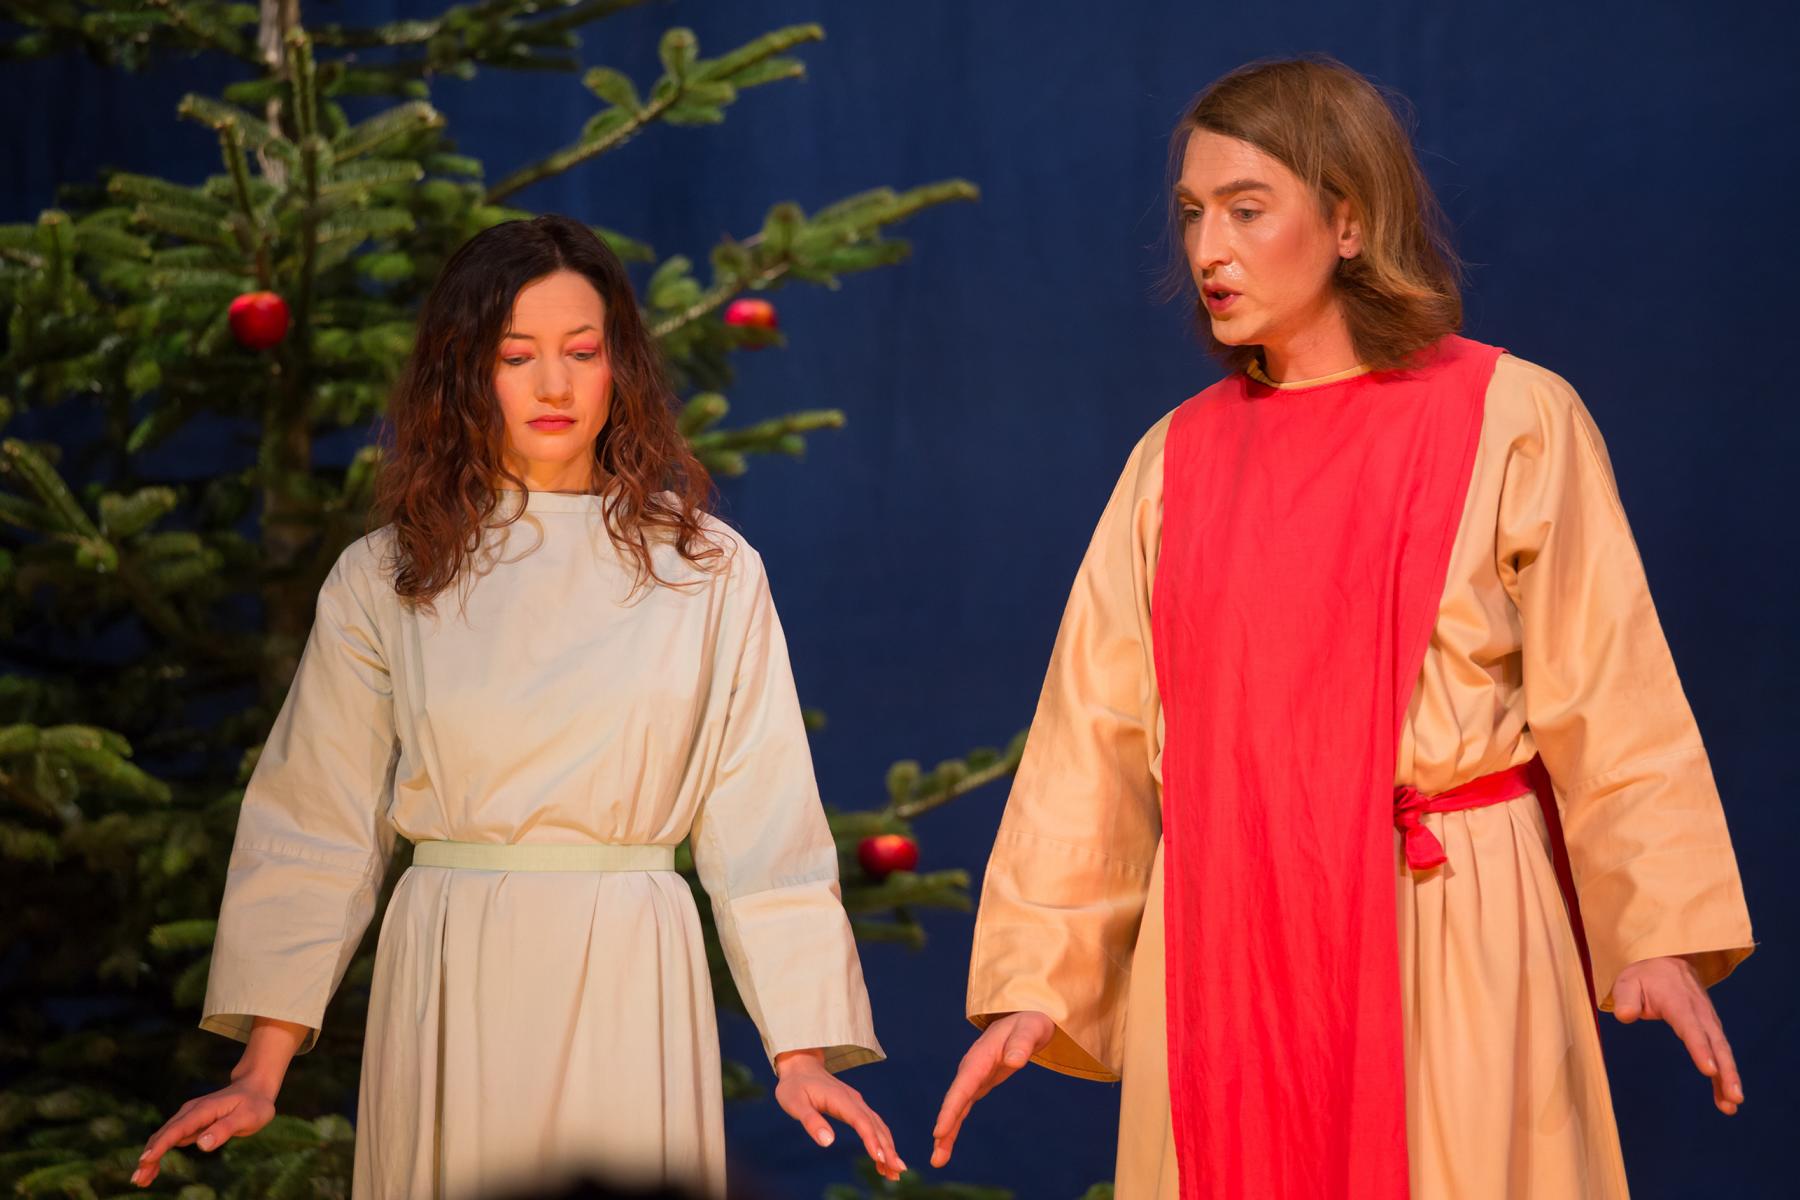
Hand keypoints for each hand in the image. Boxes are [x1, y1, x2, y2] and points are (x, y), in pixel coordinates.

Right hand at [131, 1075, 276, 1186]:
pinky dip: (159, 1153)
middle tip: (138, 1179)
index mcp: (203, 1110)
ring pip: (164, 1138)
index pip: (177, 1129)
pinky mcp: (190, 1124)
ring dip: (150, 1157)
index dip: (160, 1145)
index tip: (145, 1160)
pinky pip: (170, 1139)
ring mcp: (189, 1117)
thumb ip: (225, 1129)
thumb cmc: (254, 1104)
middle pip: (164, 1135)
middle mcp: (191, 1112)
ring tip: (140, 1180)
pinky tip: (152, 1169)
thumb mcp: (247, 1117)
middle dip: (149, 1156)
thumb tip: (202, 1144)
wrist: (255, 1088)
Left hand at [773, 1048, 904, 1181]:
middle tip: (898, 1171)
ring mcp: (857, 1103)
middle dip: (888, 1149)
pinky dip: (881, 1141)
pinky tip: (882, 1158)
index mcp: (841, 1099)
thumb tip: (827, 1142)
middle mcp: (854, 1101)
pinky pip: (873, 1125)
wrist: (800, 1066)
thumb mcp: (795, 1104)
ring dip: (888, 1147)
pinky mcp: (856, 1108)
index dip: (872, 1140)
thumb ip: (811, 1121)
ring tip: (894, 1171)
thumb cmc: (794, 1087)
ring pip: (878, 1127)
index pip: (861, 1121)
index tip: (880, 1158)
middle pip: (876, 1126)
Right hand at [930, 1010, 1054, 1167]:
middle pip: (954, 1102)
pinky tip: (946, 1143)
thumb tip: (1015, 1061)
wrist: (1024, 1017)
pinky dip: (954, 1125)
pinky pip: (963, 1107)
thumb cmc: (1028, 1022)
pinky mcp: (978, 1084)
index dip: (950, 1110)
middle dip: (944, 1129)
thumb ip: (1022, 1044)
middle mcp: (971, 1069)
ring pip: (956, 1107)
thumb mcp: (1030, 1029)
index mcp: (979, 1057)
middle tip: (936, 1157)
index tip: (939, 1132)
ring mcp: (972, 1077)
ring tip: (938, 1159)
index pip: (963, 1087)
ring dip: (946, 1133)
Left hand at [1612, 955, 1743, 1114]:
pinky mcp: (1710, 1028)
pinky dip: (1724, 1074)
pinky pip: (1720, 1052)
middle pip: (1716, 1044)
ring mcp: (1708, 1020)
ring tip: (1732, 1105)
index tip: (1709, 1070)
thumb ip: (1625, 998)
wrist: (1665, 958)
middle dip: (1726, 1072)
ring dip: (1730, 1077)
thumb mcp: (1628, 981)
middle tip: (1733, 1097)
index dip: (1700, 1049)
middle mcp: (1700, 1013)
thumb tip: (1625, 1016)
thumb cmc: (1644, 974)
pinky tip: (1726, 1097)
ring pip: (1723, 1051)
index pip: (1691, 1028)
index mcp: (1679, 1002)